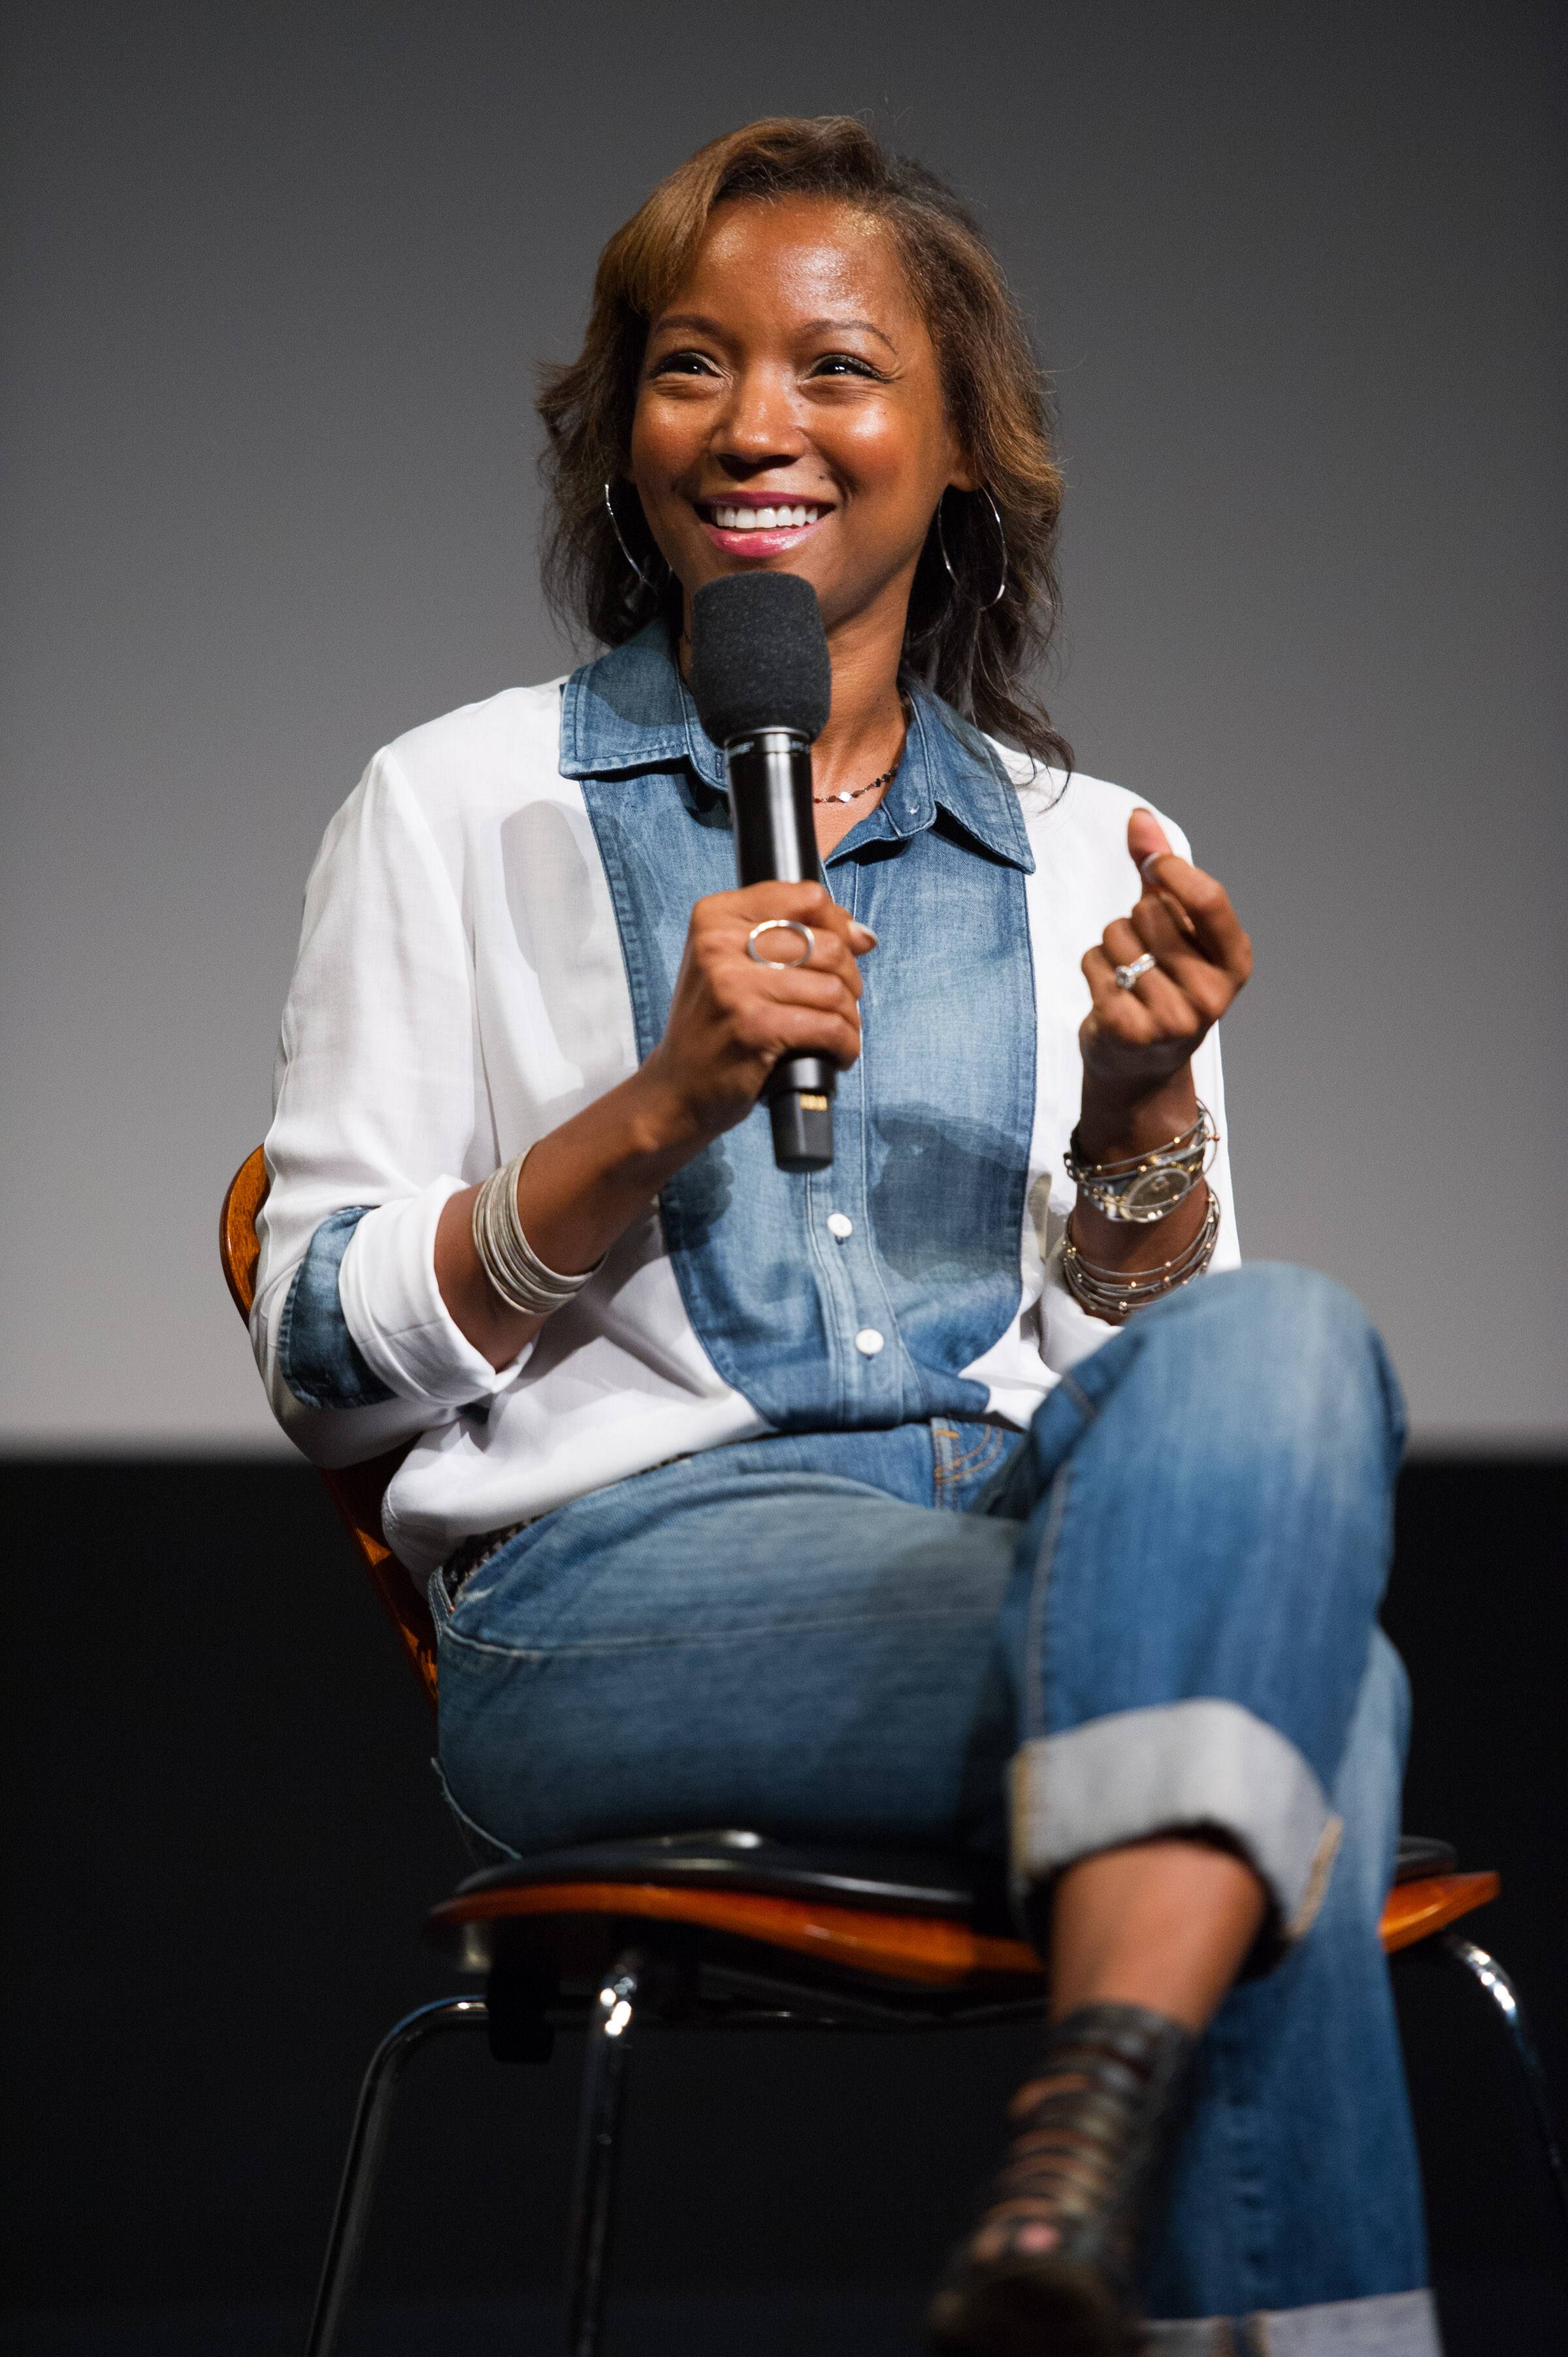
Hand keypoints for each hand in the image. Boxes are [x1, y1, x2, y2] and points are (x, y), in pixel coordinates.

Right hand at [640, 879, 875, 1143]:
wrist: (678, 1087)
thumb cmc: (715, 1023)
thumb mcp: (733, 964)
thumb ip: (791, 937)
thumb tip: (862, 935)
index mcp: (715, 916)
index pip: (806, 896)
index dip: (838, 923)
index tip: (846, 949)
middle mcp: (719, 944)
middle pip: (827, 944)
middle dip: (849, 978)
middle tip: (839, 1004)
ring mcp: (735, 986)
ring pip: (833, 988)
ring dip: (849, 1017)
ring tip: (838, 1032)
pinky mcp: (754, 1028)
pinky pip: (829, 1027)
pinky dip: (846, 1044)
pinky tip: (836, 1053)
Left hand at [1080, 810, 1251, 1098]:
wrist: (1141, 1069)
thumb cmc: (1163, 982)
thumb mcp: (1175, 928)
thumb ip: (1162, 871)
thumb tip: (1139, 816)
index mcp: (1235, 962)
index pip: (1207, 899)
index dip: (1173, 871)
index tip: (1153, 866)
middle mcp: (1211, 994)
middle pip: (1150, 912)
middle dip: (1135, 920)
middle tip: (1144, 954)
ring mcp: (1171, 1017)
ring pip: (1117, 936)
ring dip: (1110, 947)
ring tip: (1127, 976)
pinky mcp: (1128, 1030)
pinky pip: (1094, 964)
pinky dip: (1093, 968)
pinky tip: (1110, 994)